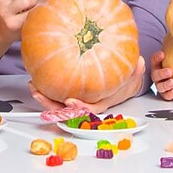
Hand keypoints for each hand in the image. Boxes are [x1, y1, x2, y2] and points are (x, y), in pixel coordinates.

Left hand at [28, 56, 145, 115]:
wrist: (121, 83)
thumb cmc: (125, 81)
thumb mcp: (133, 75)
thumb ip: (136, 70)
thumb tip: (139, 63)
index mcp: (101, 102)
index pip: (88, 109)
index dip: (78, 108)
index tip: (69, 101)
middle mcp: (86, 104)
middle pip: (66, 110)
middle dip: (51, 105)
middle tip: (38, 93)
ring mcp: (77, 100)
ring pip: (58, 104)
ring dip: (44, 98)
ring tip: (33, 86)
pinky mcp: (71, 93)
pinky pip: (56, 94)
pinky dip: (46, 89)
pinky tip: (36, 79)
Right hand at [151, 50, 172, 99]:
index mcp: (158, 65)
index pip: (155, 60)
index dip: (157, 57)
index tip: (163, 54)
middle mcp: (158, 75)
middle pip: (155, 74)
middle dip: (162, 73)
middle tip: (170, 71)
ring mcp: (161, 85)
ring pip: (159, 86)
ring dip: (165, 84)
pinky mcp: (167, 94)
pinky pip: (165, 95)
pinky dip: (169, 93)